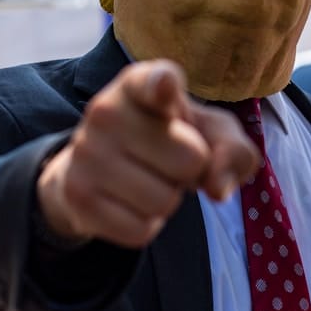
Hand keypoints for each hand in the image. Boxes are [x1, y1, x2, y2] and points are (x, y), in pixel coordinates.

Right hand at [36, 59, 261, 248]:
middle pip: (189, 160)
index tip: (164, 85)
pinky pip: (141, 229)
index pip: (154, 81)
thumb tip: (218, 188)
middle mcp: (106, 111)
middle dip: (189, 170)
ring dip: (167, 200)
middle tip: (166, 159)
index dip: (163, 85)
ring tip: (147, 177)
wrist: (99, 167)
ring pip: (164, 201)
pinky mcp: (77, 195)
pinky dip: (146, 224)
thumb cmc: (168, 139)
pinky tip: (129, 201)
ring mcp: (86, 153)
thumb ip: (233, 150)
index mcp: (139, 84)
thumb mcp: (209, 133)